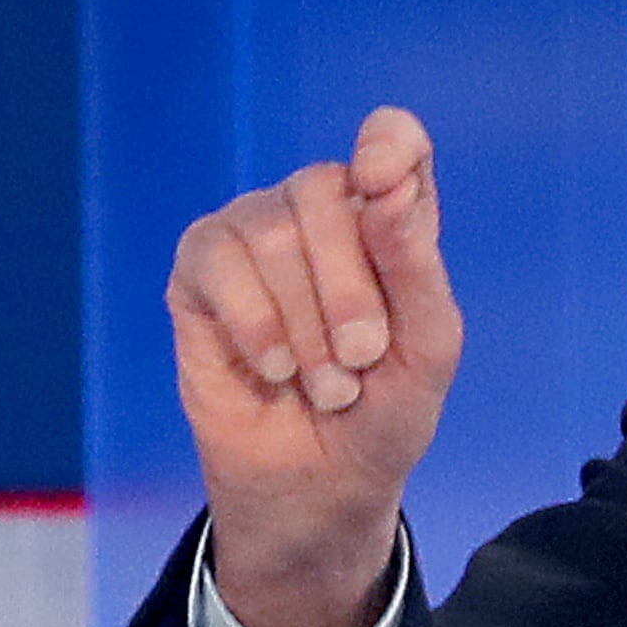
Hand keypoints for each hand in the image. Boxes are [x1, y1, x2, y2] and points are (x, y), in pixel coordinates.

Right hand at [168, 106, 463, 626]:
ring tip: (326, 383)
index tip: (383, 176)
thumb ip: (415, 265)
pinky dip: (254, 324)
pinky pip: (217, 262)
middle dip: (350, 287)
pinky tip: (273, 369)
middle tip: (362, 358)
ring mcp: (253, 234)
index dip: (388, 143)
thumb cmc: (384, 412)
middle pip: (325, 190)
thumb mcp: (427, 349)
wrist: (322, 486)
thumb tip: (383, 184)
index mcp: (388, 218)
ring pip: (271, 232)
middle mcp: (318, 212)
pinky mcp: (199, 271)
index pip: (394, 141)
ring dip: (307, 325)